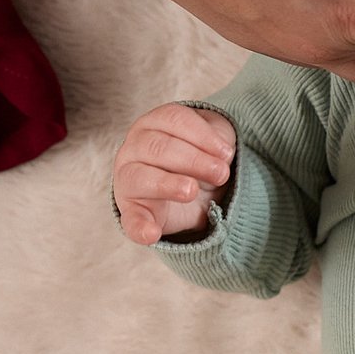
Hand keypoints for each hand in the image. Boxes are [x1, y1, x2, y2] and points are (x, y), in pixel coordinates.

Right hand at [113, 103, 238, 244]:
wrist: (191, 192)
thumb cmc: (199, 158)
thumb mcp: (213, 141)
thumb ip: (217, 139)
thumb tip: (221, 153)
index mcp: (155, 123)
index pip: (174, 119)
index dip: (202, 135)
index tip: (227, 153)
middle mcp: (135, 147)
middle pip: (158, 147)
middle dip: (194, 160)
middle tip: (221, 173)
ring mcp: (128, 179)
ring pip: (141, 177)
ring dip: (169, 184)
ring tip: (191, 191)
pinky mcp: (131, 211)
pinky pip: (130, 220)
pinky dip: (139, 227)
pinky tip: (152, 234)